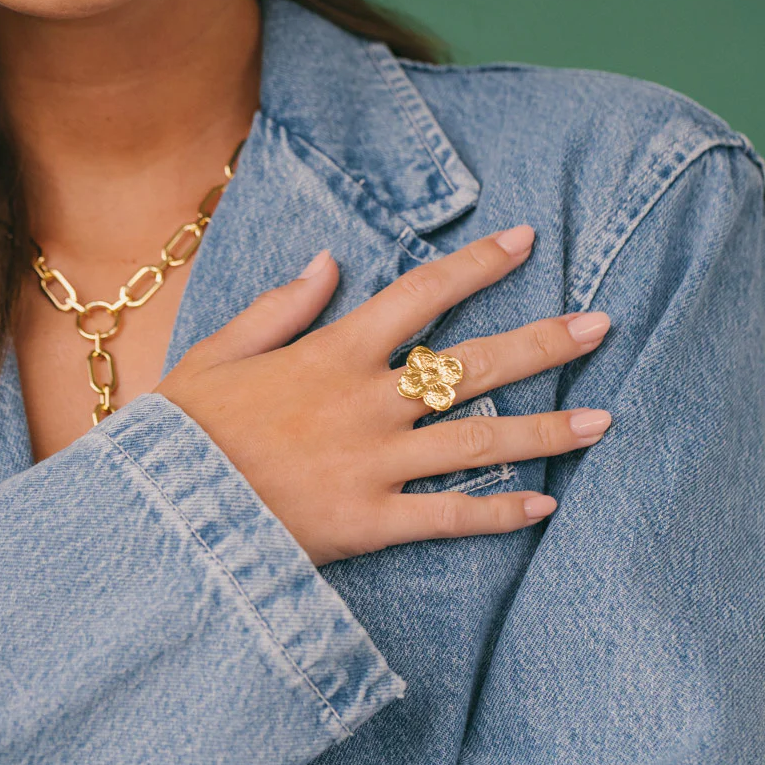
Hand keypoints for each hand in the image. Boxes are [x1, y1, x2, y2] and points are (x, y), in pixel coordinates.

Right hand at [153, 227, 611, 565]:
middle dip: (544, 343)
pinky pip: (449, 517)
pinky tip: (545, 505)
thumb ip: (281, 304)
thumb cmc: (186, 431)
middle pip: (474, 364)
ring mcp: (374, 465)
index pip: (422, 294)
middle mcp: (366, 403)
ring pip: (479, 441)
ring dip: (547, 430)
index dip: (480, 264)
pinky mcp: (371, 523)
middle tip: (602, 326)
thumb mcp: (220, 352)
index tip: (529, 241)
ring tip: (604, 421)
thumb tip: (330, 260)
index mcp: (332, 352)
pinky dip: (499, 513)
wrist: (161, 514)